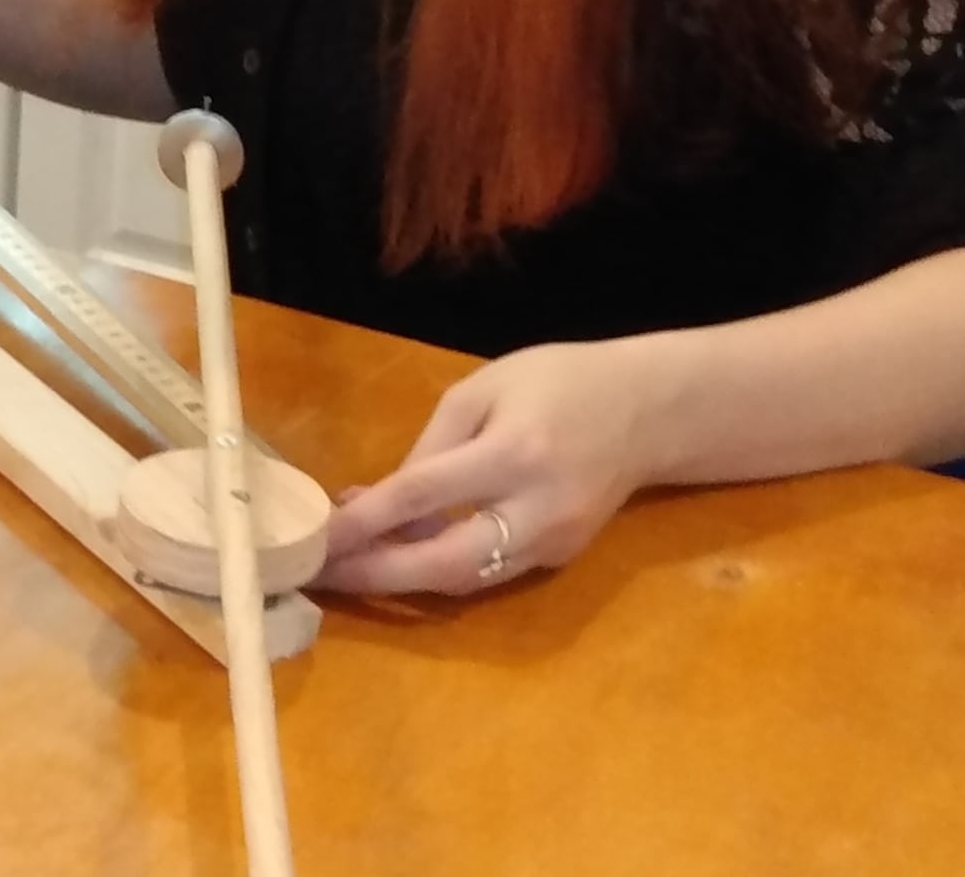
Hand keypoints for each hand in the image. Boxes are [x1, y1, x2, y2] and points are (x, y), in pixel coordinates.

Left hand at [313, 340, 669, 595]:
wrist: (650, 411)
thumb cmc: (559, 382)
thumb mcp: (483, 389)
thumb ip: (430, 446)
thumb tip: (373, 500)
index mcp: (513, 453)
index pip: (421, 497)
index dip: (362, 522)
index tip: (315, 537)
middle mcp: (536, 509)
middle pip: (444, 562)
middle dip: (376, 575)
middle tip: (318, 576)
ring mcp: (553, 542)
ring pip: (464, 581)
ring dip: (400, 582)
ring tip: (343, 572)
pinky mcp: (559, 559)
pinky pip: (487, 574)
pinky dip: (438, 571)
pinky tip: (397, 558)